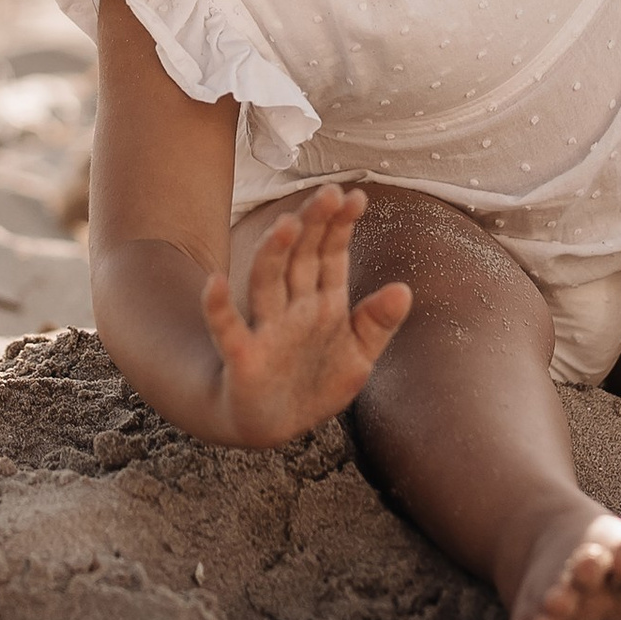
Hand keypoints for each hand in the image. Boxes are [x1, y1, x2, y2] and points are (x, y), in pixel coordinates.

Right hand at [201, 186, 410, 445]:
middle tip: (328, 192)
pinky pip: (228, 329)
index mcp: (323, 304)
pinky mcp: (243, 358)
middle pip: (301, 258)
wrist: (271, 428)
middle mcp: (293, 309)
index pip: (331, 256)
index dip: (341, 226)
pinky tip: (214, 282)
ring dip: (274, 253)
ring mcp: (267, 330)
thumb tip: (406, 289)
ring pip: (267, 283)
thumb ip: (378, 323)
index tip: (356, 196)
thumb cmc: (313, 385)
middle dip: (314, 226)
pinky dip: (218, 307)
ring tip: (286, 224)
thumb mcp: (358, 357)